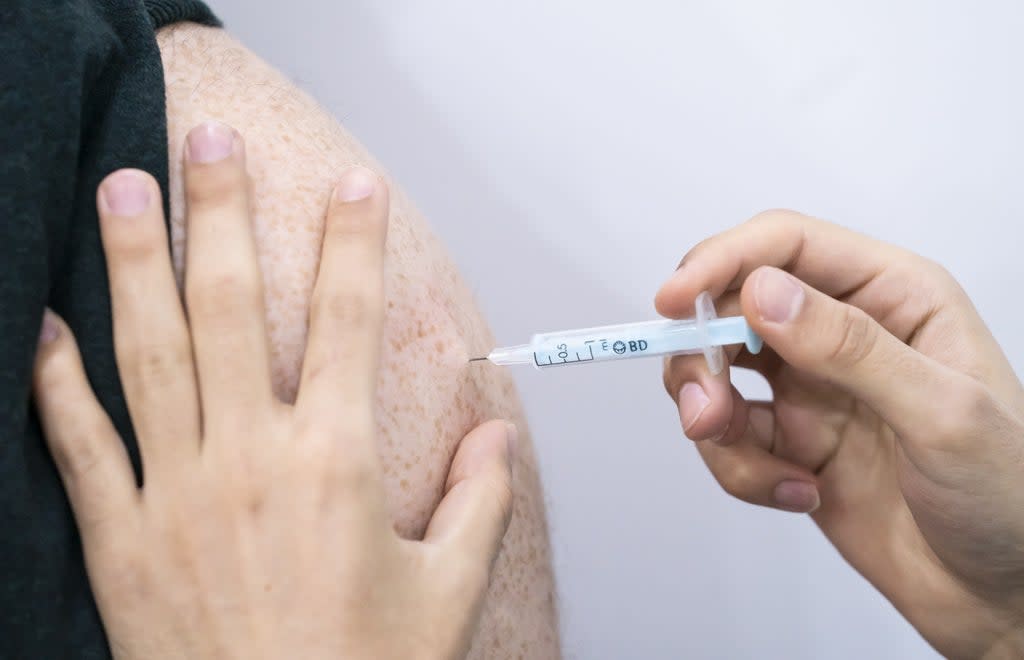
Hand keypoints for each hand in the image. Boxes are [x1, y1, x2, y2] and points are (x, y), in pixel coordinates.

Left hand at [31, 122, 514, 659]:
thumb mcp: (448, 592)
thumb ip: (480, 503)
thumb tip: (498, 436)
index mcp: (337, 465)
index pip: (352, 324)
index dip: (354, 245)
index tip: (353, 186)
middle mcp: (251, 461)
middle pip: (235, 309)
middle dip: (224, 214)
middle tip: (208, 140)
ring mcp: (176, 495)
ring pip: (150, 354)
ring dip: (137, 264)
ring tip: (124, 189)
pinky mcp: (120, 541)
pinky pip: (79, 445)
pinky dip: (57, 383)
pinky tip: (45, 326)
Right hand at [657, 211, 1023, 658]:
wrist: (999, 594)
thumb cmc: (1009, 496)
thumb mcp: (942, 414)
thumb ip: (850, 348)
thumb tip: (762, 294)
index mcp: (892, 295)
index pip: (786, 246)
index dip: (722, 262)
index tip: (675, 303)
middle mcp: (842, 330)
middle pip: (732, 306)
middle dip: (703, 356)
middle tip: (704, 408)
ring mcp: (810, 386)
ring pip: (716, 372)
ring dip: (714, 419)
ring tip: (762, 468)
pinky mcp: (788, 440)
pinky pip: (728, 438)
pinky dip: (743, 471)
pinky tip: (801, 495)